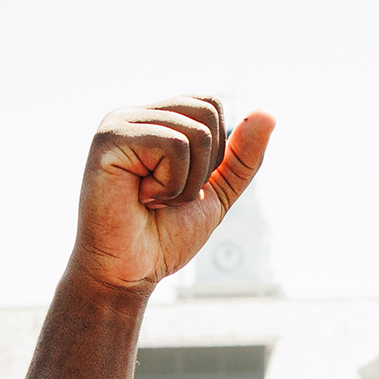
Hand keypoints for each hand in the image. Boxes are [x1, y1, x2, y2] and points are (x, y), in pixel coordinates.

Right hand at [69, 98, 273, 294]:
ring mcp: (119, 122)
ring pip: (196, 132)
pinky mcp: (110, 138)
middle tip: (167, 195)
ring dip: (186, 183)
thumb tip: (268, 113)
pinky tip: (141, 199)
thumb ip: (241, 158)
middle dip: (204, 166)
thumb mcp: (215, 193)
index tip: (181, 186)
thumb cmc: (162, 237)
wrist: (127, 274)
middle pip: (207, 110)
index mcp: (154, 120)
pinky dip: (169, 185)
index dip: (214, 151)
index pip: (210, 105)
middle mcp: (134, 114)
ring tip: (152, 199)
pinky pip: (174, 145)